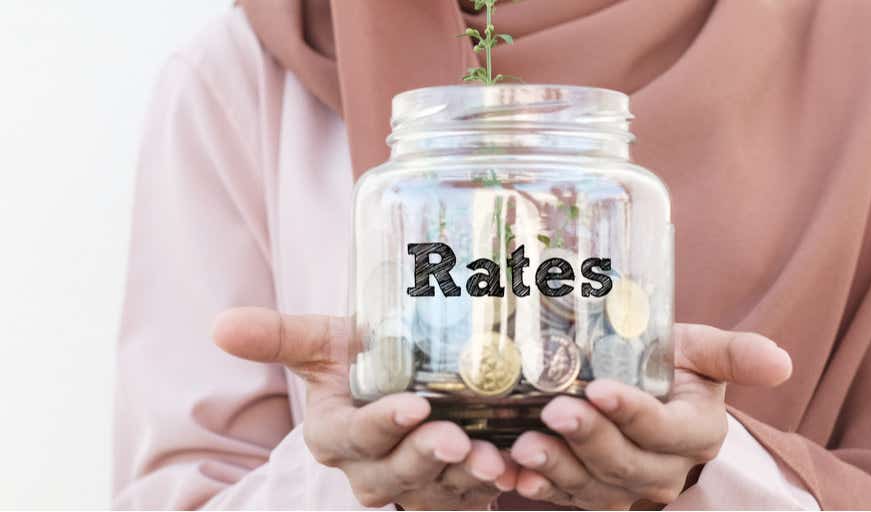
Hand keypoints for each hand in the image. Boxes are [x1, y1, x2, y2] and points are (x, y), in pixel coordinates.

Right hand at [212, 307, 517, 509]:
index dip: (380, 427)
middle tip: (454, 439)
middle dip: (423, 459)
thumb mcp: (325, 343)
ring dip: (464, 480)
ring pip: (436, 493)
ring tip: (492, 461)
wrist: (406, 379)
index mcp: (335, 435)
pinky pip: (472, 500)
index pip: (352, 438)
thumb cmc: (362, 360)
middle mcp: (370, 470)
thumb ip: (280, 335)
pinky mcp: (451, 493)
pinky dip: (496, 488)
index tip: (413, 406)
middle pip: (394, 474)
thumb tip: (219, 326)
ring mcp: (413, 486)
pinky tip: (519, 471)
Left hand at [509, 323, 792, 508]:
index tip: (599, 389)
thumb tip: (782, 363)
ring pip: (593, 489)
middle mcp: (665, 470)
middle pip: (626, 464)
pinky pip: (565, 498)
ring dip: (557, 469)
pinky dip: (537, 488)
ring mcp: (627, 489)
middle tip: (555, 411)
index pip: (665, 431)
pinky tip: (509, 472)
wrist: (645, 390)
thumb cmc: (672, 364)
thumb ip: (734, 353)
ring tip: (524, 446)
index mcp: (697, 432)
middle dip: (589, 440)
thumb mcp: (700, 350)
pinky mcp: (592, 494)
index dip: (633, 414)